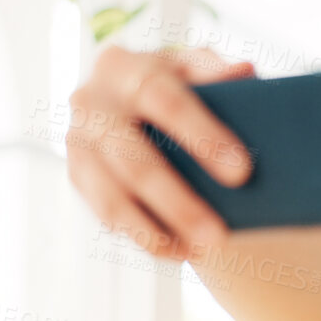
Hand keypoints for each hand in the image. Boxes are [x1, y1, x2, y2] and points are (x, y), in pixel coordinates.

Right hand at [65, 45, 255, 260]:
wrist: (139, 106)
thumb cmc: (180, 85)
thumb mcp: (197, 70)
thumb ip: (218, 73)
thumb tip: (242, 72)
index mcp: (121, 66)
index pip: (160, 97)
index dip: (200, 134)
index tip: (242, 172)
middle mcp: (90, 102)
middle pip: (132, 158)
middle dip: (177, 200)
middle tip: (221, 235)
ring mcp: (78, 143)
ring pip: (113, 197)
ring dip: (158, 232)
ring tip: (204, 252)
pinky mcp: (78, 177)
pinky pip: (109, 217)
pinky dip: (147, 238)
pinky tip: (182, 253)